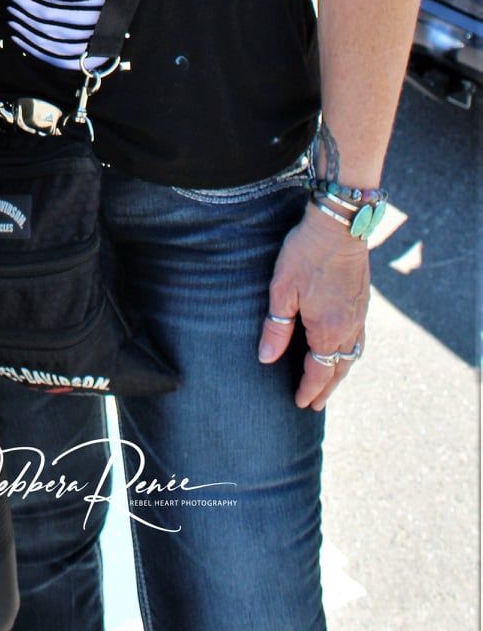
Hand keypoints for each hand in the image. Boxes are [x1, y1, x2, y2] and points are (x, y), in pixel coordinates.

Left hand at [258, 201, 369, 410]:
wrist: (339, 225)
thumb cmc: (306, 254)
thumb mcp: (282, 290)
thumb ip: (277, 327)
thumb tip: (267, 359)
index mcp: (328, 330)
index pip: (319, 371)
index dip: (309, 389)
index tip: (301, 403)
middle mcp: (349, 327)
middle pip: (339, 368)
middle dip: (327, 388)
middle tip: (316, 404)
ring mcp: (359, 315)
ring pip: (353, 354)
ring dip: (340, 371)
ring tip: (330, 381)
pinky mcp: (363, 301)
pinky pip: (359, 338)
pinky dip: (351, 352)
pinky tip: (344, 347)